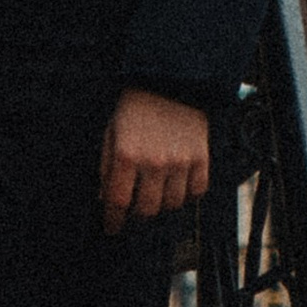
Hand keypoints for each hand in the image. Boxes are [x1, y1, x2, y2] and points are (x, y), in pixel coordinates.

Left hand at [99, 85, 207, 231]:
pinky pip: (197, 192)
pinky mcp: (201, 158)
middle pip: (146, 210)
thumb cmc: (135, 107)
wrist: (170, 79)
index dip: (113, 220)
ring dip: (161, 206)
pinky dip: (187, 195)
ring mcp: (180, 161)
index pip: (117, 202)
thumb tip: (105, 199)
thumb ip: (106, 167)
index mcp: (126, 154)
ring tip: (156, 197)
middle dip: (137, 216)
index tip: (112, 228)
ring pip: (171, 204)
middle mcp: (153, 162)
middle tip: (134, 212)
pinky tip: (178, 187)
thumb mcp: (111, 132)